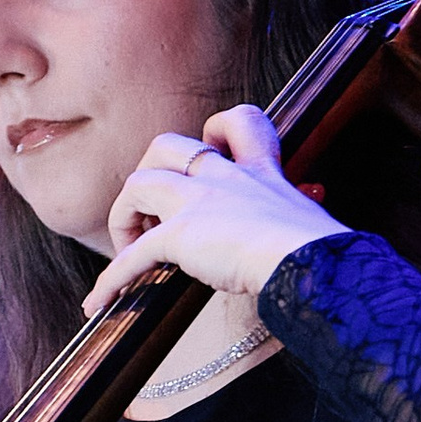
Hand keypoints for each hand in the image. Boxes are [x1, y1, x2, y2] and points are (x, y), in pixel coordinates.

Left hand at [83, 103, 342, 319]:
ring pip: (137, 185)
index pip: (237, 120)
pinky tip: (99, 301)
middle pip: (165, 146)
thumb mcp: (311, 219)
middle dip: (148, 176)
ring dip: (124, 218)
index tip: (210, 155)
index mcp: (258, 170)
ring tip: (129, 251)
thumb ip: (298, 212)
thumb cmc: (321, 251)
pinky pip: (131, 255)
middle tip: (152, 215)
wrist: (313, 264)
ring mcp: (198, 201)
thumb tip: (317, 209)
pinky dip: (110, 279)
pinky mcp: (180, 234)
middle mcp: (224, 176)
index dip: (215, 131)